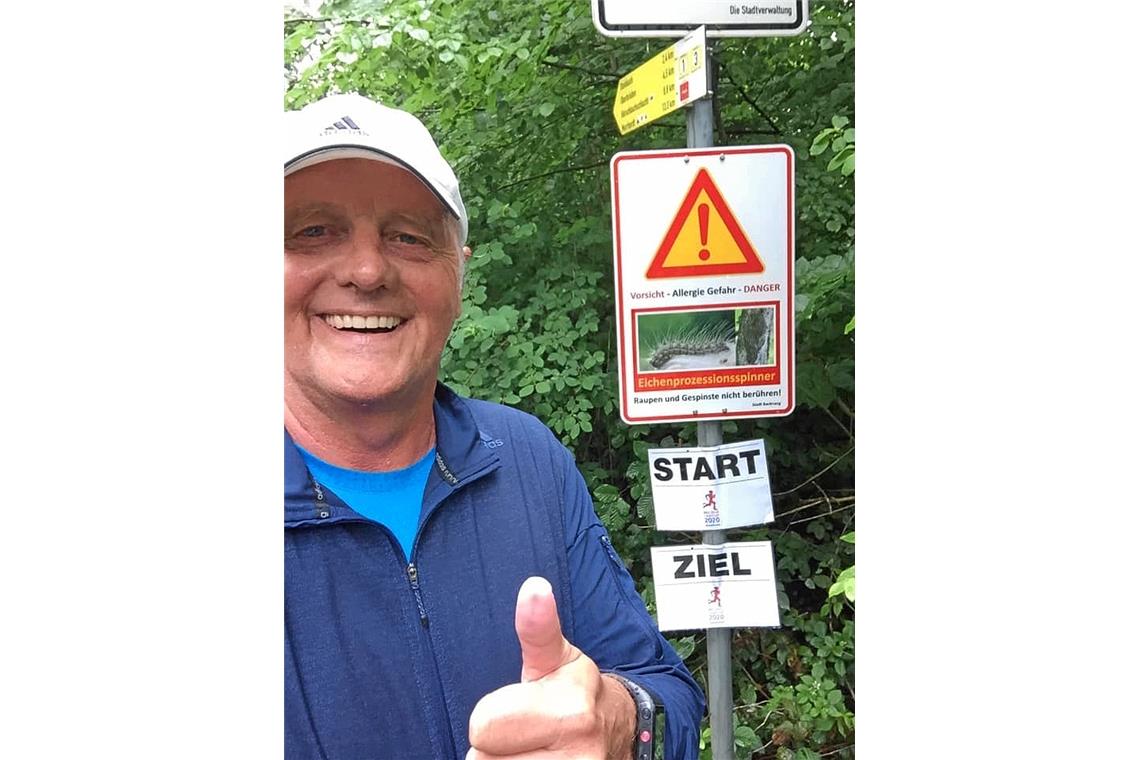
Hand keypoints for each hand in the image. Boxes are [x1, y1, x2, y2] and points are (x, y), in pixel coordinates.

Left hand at [467, 576, 636, 758]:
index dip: (493, 716)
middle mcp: (578, 756)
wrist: (618, 734)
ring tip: (529, 752)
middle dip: (497, 748)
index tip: (519, 711)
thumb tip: (534, 589)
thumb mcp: (556, 658)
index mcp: (570, 712)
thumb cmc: (574, 692)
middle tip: (525, 736)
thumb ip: (537, 629)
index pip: (481, 727)